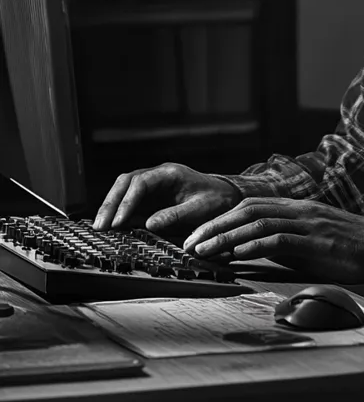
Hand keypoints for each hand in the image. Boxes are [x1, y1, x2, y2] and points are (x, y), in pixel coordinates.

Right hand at [92, 162, 241, 233]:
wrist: (225, 194)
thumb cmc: (216, 199)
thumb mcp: (201, 209)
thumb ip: (176, 215)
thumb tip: (149, 224)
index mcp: (170, 173)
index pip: (140, 183)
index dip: (127, 202)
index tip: (119, 223)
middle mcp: (157, 174)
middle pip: (125, 182)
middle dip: (110, 203)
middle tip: (100, 226)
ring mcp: (152, 183)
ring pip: (123, 189)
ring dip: (110, 206)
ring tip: (99, 228)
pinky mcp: (150, 195)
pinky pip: (128, 199)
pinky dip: (117, 211)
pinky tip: (109, 226)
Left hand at [183, 198, 363, 283]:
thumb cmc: (346, 247)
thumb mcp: (309, 240)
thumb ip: (282, 241)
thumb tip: (247, 252)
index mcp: (294, 208)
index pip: (249, 206)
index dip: (219, 219)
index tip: (196, 235)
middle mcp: (297, 210)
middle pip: (247, 210)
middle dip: (214, 226)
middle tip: (189, 243)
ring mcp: (307, 223)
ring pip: (258, 223)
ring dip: (226, 237)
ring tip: (204, 251)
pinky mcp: (316, 241)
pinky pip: (280, 239)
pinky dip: (255, 245)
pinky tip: (238, 253)